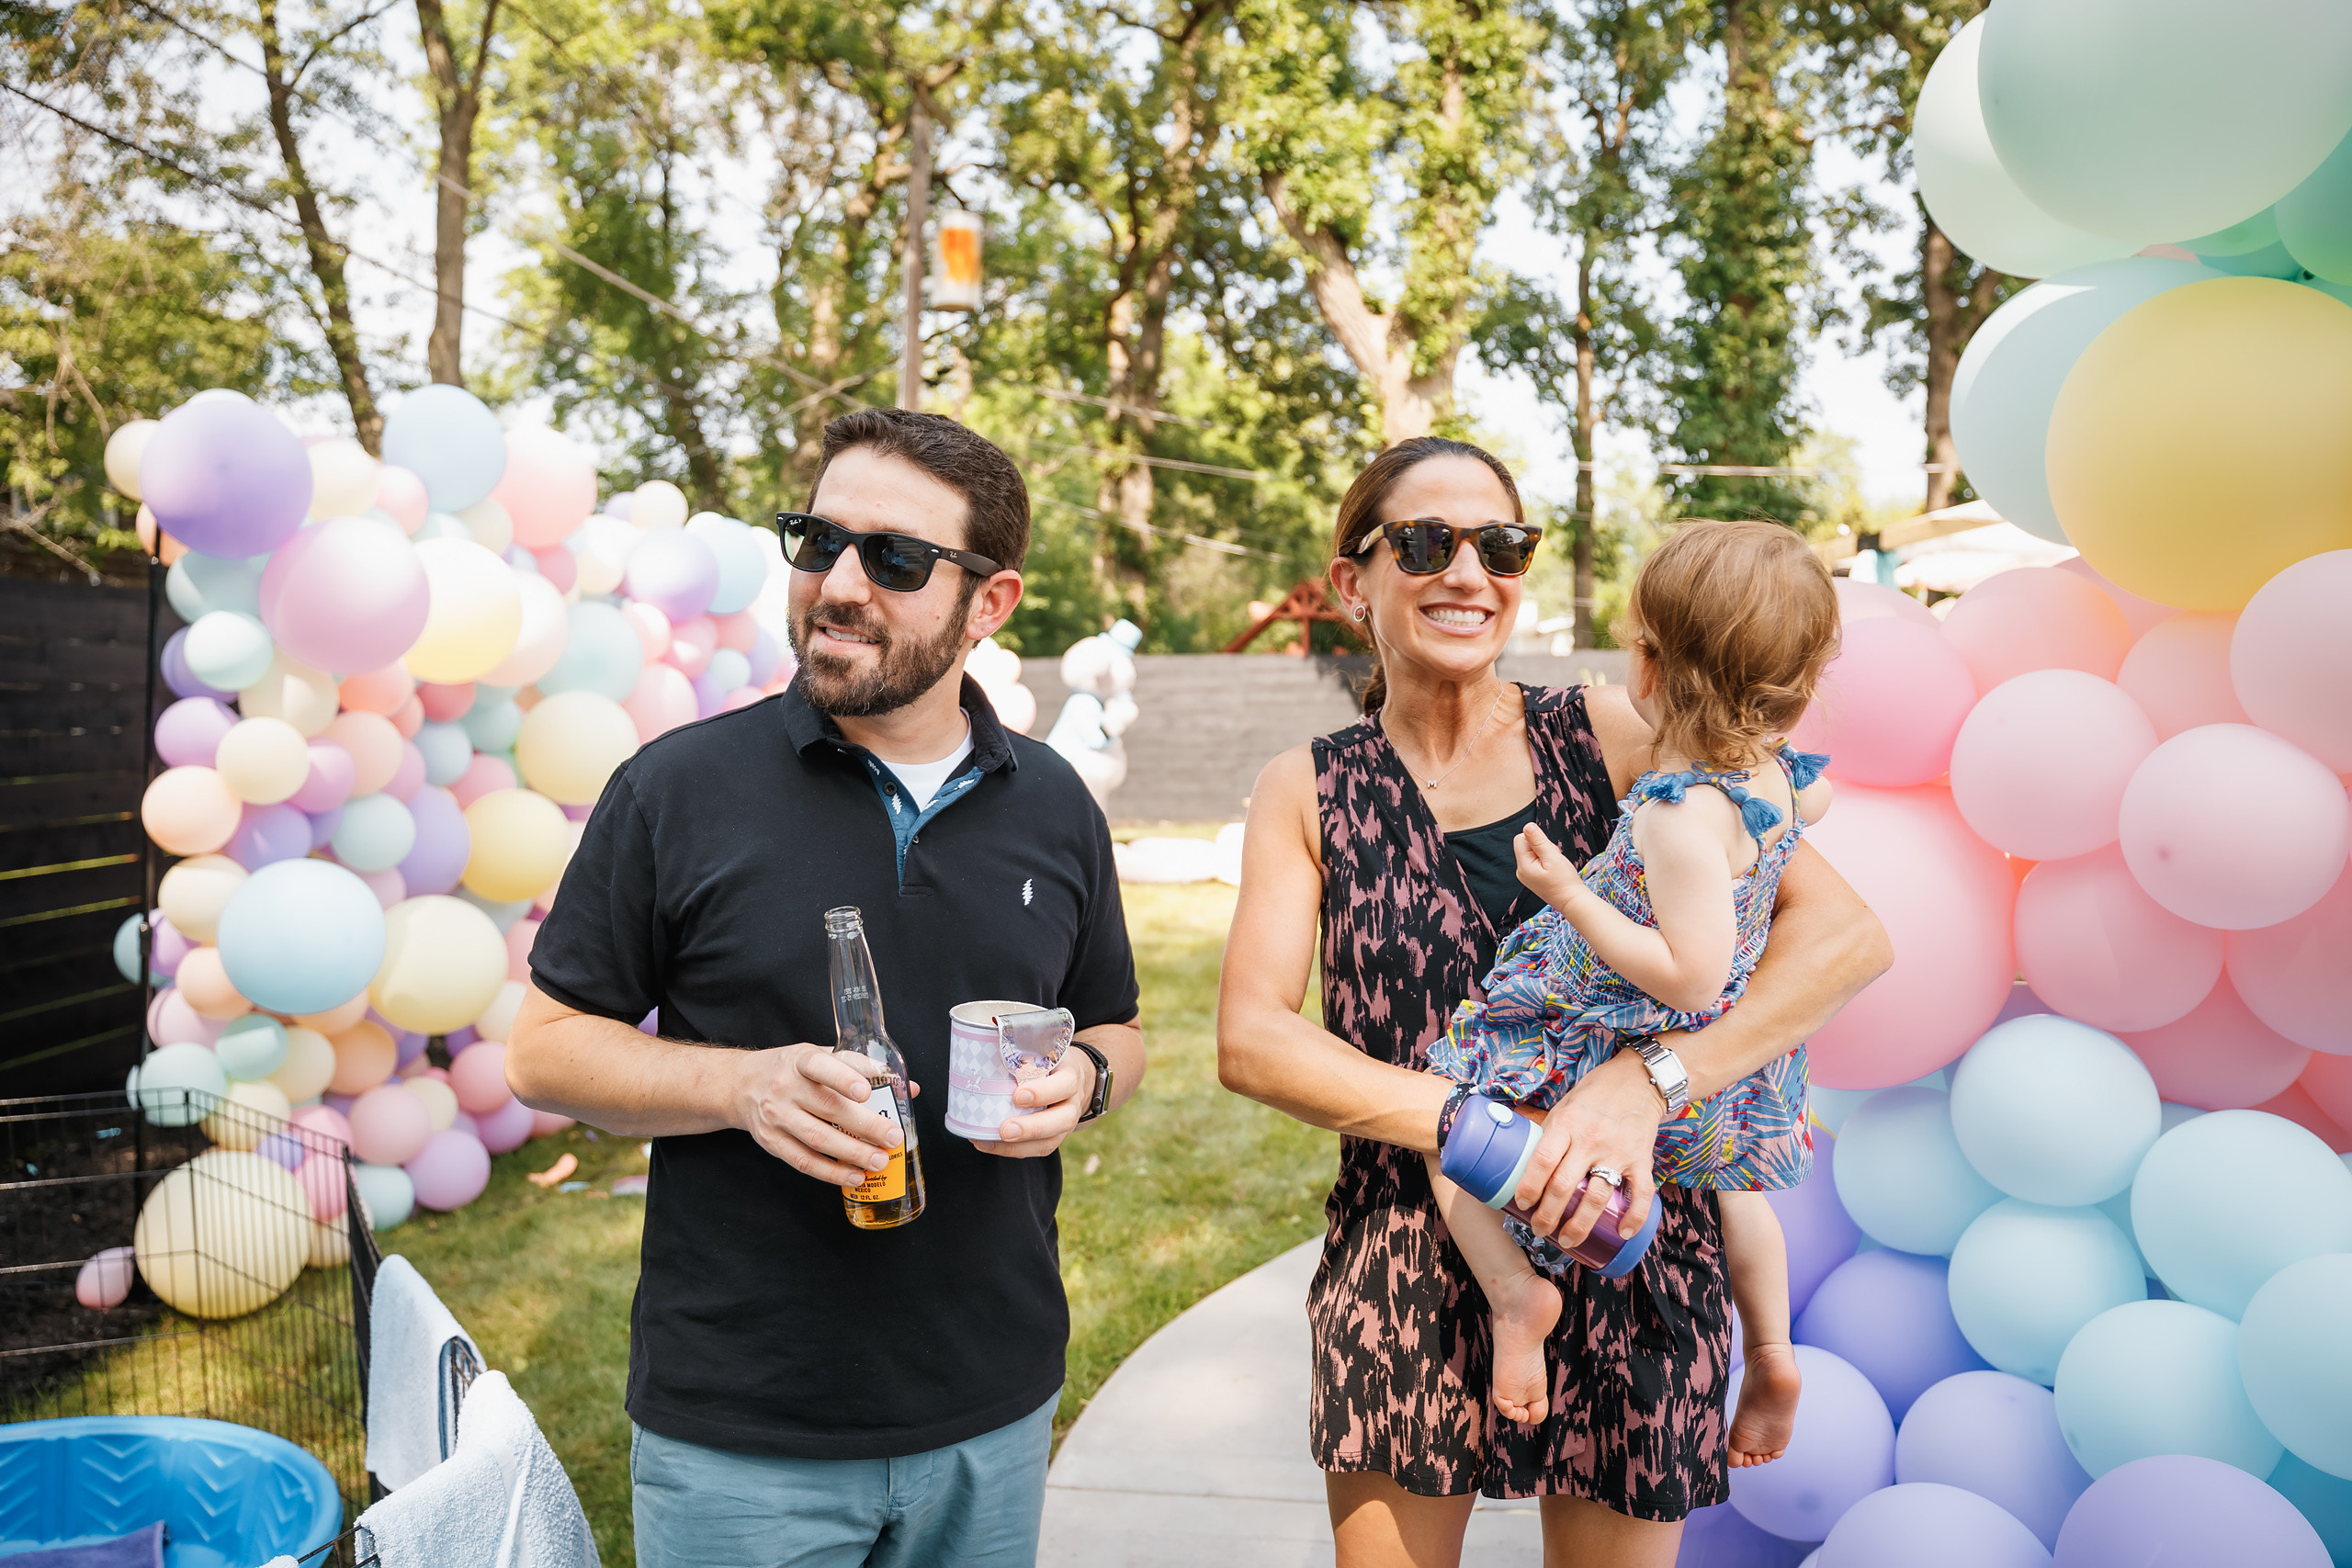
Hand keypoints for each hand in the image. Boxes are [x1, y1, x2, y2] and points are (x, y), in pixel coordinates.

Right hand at [733, 1043, 907, 1185]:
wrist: (741, 1086)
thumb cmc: (792, 1069)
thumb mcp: (819, 1055)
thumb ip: (860, 1068)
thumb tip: (907, 1087)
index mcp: (800, 1060)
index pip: (820, 1066)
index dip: (843, 1077)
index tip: (867, 1091)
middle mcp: (785, 1087)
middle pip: (827, 1108)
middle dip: (865, 1126)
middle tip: (893, 1137)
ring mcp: (776, 1116)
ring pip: (817, 1139)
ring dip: (852, 1154)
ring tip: (879, 1161)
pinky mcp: (772, 1141)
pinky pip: (803, 1161)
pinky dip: (831, 1172)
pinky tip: (854, 1176)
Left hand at [972, 1051, 1095, 1159]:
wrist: (1078, 1077)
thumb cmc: (1051, 1060)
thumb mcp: (1047, 1048)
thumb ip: (1027, 1046)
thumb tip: (988, 1031)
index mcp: (1070, 1075)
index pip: (1063, 1085)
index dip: (1043, 1092)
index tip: (1017, 1095)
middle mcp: (1072, 1102)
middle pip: (1062, 1120)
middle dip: (1032, 1128)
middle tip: (1004, 1129)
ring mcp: (1065, 1122)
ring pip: (1050, 1141)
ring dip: (1019, 1146)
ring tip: (991, 1141)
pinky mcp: (1055, 1136)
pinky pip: (1039, 1148)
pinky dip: (1013, 1150)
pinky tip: (988, 1145)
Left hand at [1512, 1050, 1663, 1247]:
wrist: (1638, 1079)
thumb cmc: (1594, 1094)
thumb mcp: (1564, 1106)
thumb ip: (1549, 1133)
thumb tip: (1522, 1159)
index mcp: (1566, 1124)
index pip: (1542, 1161)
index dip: (1529, 1187)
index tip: (1521, 1204)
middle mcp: (1590, 1139)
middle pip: (1565, 1186)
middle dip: (1549, 1215)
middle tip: (1540, 1230)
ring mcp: (1618, 1151)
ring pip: (1598, 1197)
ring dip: (1581, 1224)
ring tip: (1568, 1240)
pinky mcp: (1641, 1158)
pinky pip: (1640, 1193)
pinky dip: (1633, 1216)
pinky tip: (1623, 1233)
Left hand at [1514, 824, 1585, 912]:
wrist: (1572, 900)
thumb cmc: (1564, 880)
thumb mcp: (1552, 857)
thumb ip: (1538, 841)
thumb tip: (1527, 826)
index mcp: (1523, 866)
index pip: (1520, 838)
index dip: (1535, 839)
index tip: (1547, 850)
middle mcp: (1521, 871)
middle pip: (1526, 845)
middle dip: (1542, 846)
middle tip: (1553, 859)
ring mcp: (1526, 875)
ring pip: (1533, 852)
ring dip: (1546, 853)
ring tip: (1555, 865)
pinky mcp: (1532, 877)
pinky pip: (1536, 860)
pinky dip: (1546, 861)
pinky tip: (1553, 869)